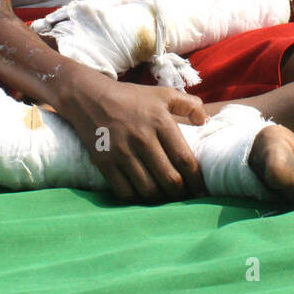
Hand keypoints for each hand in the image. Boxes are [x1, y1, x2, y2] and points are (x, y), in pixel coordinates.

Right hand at [58, 73, 208, 201]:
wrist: (88, 97)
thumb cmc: (130, 97)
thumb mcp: (162, 94)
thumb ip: (189, 104)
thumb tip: (205, 121)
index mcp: (160, 122)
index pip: (184, 160)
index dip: (196, 181)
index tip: (201, 191)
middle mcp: (142, 138)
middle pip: (169, 180)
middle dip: (181, 194)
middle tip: (184, 197)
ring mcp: (122, 152)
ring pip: (149, 190)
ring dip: (160, 199)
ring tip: (165, 197)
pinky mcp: (105, 162)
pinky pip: (125, 192)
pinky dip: (137, 199)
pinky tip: (142, 195)